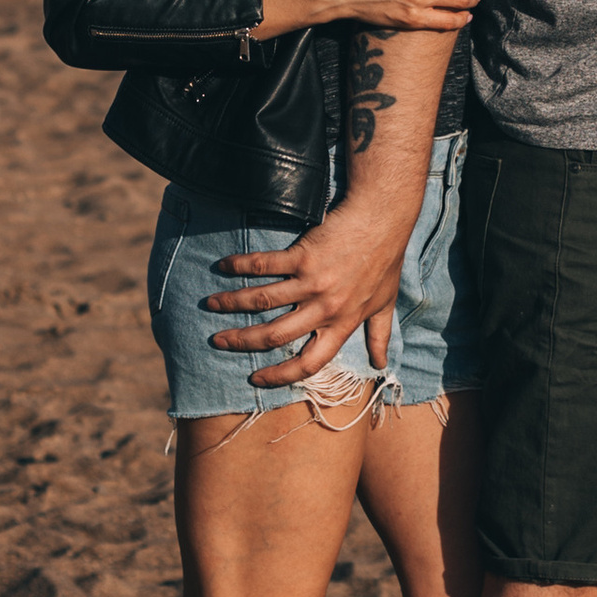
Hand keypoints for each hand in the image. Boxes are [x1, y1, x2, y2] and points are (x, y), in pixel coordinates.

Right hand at [207, 200, 410, 384]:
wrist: (383, 217)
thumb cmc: (385, 260)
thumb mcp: (385, 303)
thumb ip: (379, 335)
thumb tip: (381, 363)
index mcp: (343, 324)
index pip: (308, 363)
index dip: (280, 376)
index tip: (256, 378)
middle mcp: (325, 308)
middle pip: (275, 335)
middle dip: (242, 341)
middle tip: (219, 341)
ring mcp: (312, 282)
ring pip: (262, 300)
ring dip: (231, 303)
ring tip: (211, 304)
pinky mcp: (303, 255)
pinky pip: (264, 265)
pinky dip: (240, 266)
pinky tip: (224, 266)